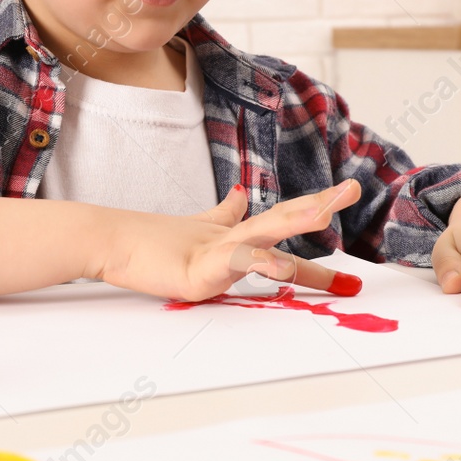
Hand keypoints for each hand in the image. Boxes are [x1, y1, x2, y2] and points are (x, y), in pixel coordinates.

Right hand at [92, 181, 363, 301]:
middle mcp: (232, 237)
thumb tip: (243, 195)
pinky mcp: (199, 271)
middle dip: (319, 205)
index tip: (346, 196)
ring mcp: (216, 250)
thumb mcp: (199, 230)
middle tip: (350, 190)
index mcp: (235, 232)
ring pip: (263, 233)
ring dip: (295, 222)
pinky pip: (235, 265)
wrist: (110, 241)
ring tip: (325, 211)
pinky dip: (259, 263)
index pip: (282, 218)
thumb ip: (225, 215)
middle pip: (282, 217)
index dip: (314, 209)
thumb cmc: (151, 241)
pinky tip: (280, 264)